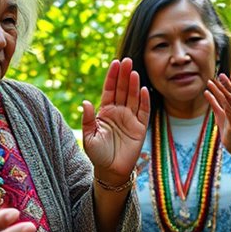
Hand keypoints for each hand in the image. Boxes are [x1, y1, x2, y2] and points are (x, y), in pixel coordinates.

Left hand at [82, 58, 150, 185]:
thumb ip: (88, 119)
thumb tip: (85, 102)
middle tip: (127, 60)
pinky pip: (144, 112)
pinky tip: (143, 90)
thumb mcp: (89, 137)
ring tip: (134, 72)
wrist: (111, 171)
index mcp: (105, 111)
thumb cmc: (98, 154)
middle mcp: (119, 112)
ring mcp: (130, 119)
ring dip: (134, 84)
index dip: (112, 76)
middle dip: (124, 75)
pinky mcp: (140, 128)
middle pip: (122, 89)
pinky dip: (144, 101)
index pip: (110, 90)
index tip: (115, 63)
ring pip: (133, 97)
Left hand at [205, 73, 230, 159]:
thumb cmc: (229, 129)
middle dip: (228, 84)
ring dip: (221, 90)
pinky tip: (208, 94)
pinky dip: (217, 101)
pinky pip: (227, 110)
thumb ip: (215, 102)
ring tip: (212, 82)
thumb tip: (207, 91)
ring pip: (230, 100)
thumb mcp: (220, 114)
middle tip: (221, 75)